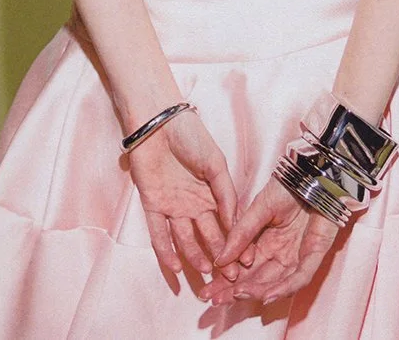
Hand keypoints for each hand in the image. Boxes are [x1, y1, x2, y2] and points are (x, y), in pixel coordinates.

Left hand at [126, 109, 238, 278]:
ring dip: (195, 257)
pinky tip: (176, 268)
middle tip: (230, 277)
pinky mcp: (152, 206)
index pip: (225, 225)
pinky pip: (159, 234)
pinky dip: (166, 252)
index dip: (235, 243)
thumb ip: (226, 194)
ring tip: (206, 273)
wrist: (159, 122)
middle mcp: (193, 205)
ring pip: (184, 239)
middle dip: (219, 257)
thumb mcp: (216, 164)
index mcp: (211, 194)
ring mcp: (173, 207)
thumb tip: (237, 225)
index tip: (247, 262)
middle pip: (207, 237)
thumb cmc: (191, 136)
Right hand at [198, 175, 339, 306]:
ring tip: (235, 295)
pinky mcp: (315, 256)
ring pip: (276, 283)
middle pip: (256, 280)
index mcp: (266, 243)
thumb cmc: (290, 186)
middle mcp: (280, 254)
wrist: (316, 173)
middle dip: (235, 291)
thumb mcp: (259, 208)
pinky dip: (284, 288)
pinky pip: (300, 277)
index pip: (243, 268)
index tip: (207, 290)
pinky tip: (266, 296)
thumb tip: (219, 259)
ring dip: (256, 292)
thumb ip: (241, 233)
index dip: (226, 280)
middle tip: (215, 300)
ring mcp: (298, 257)